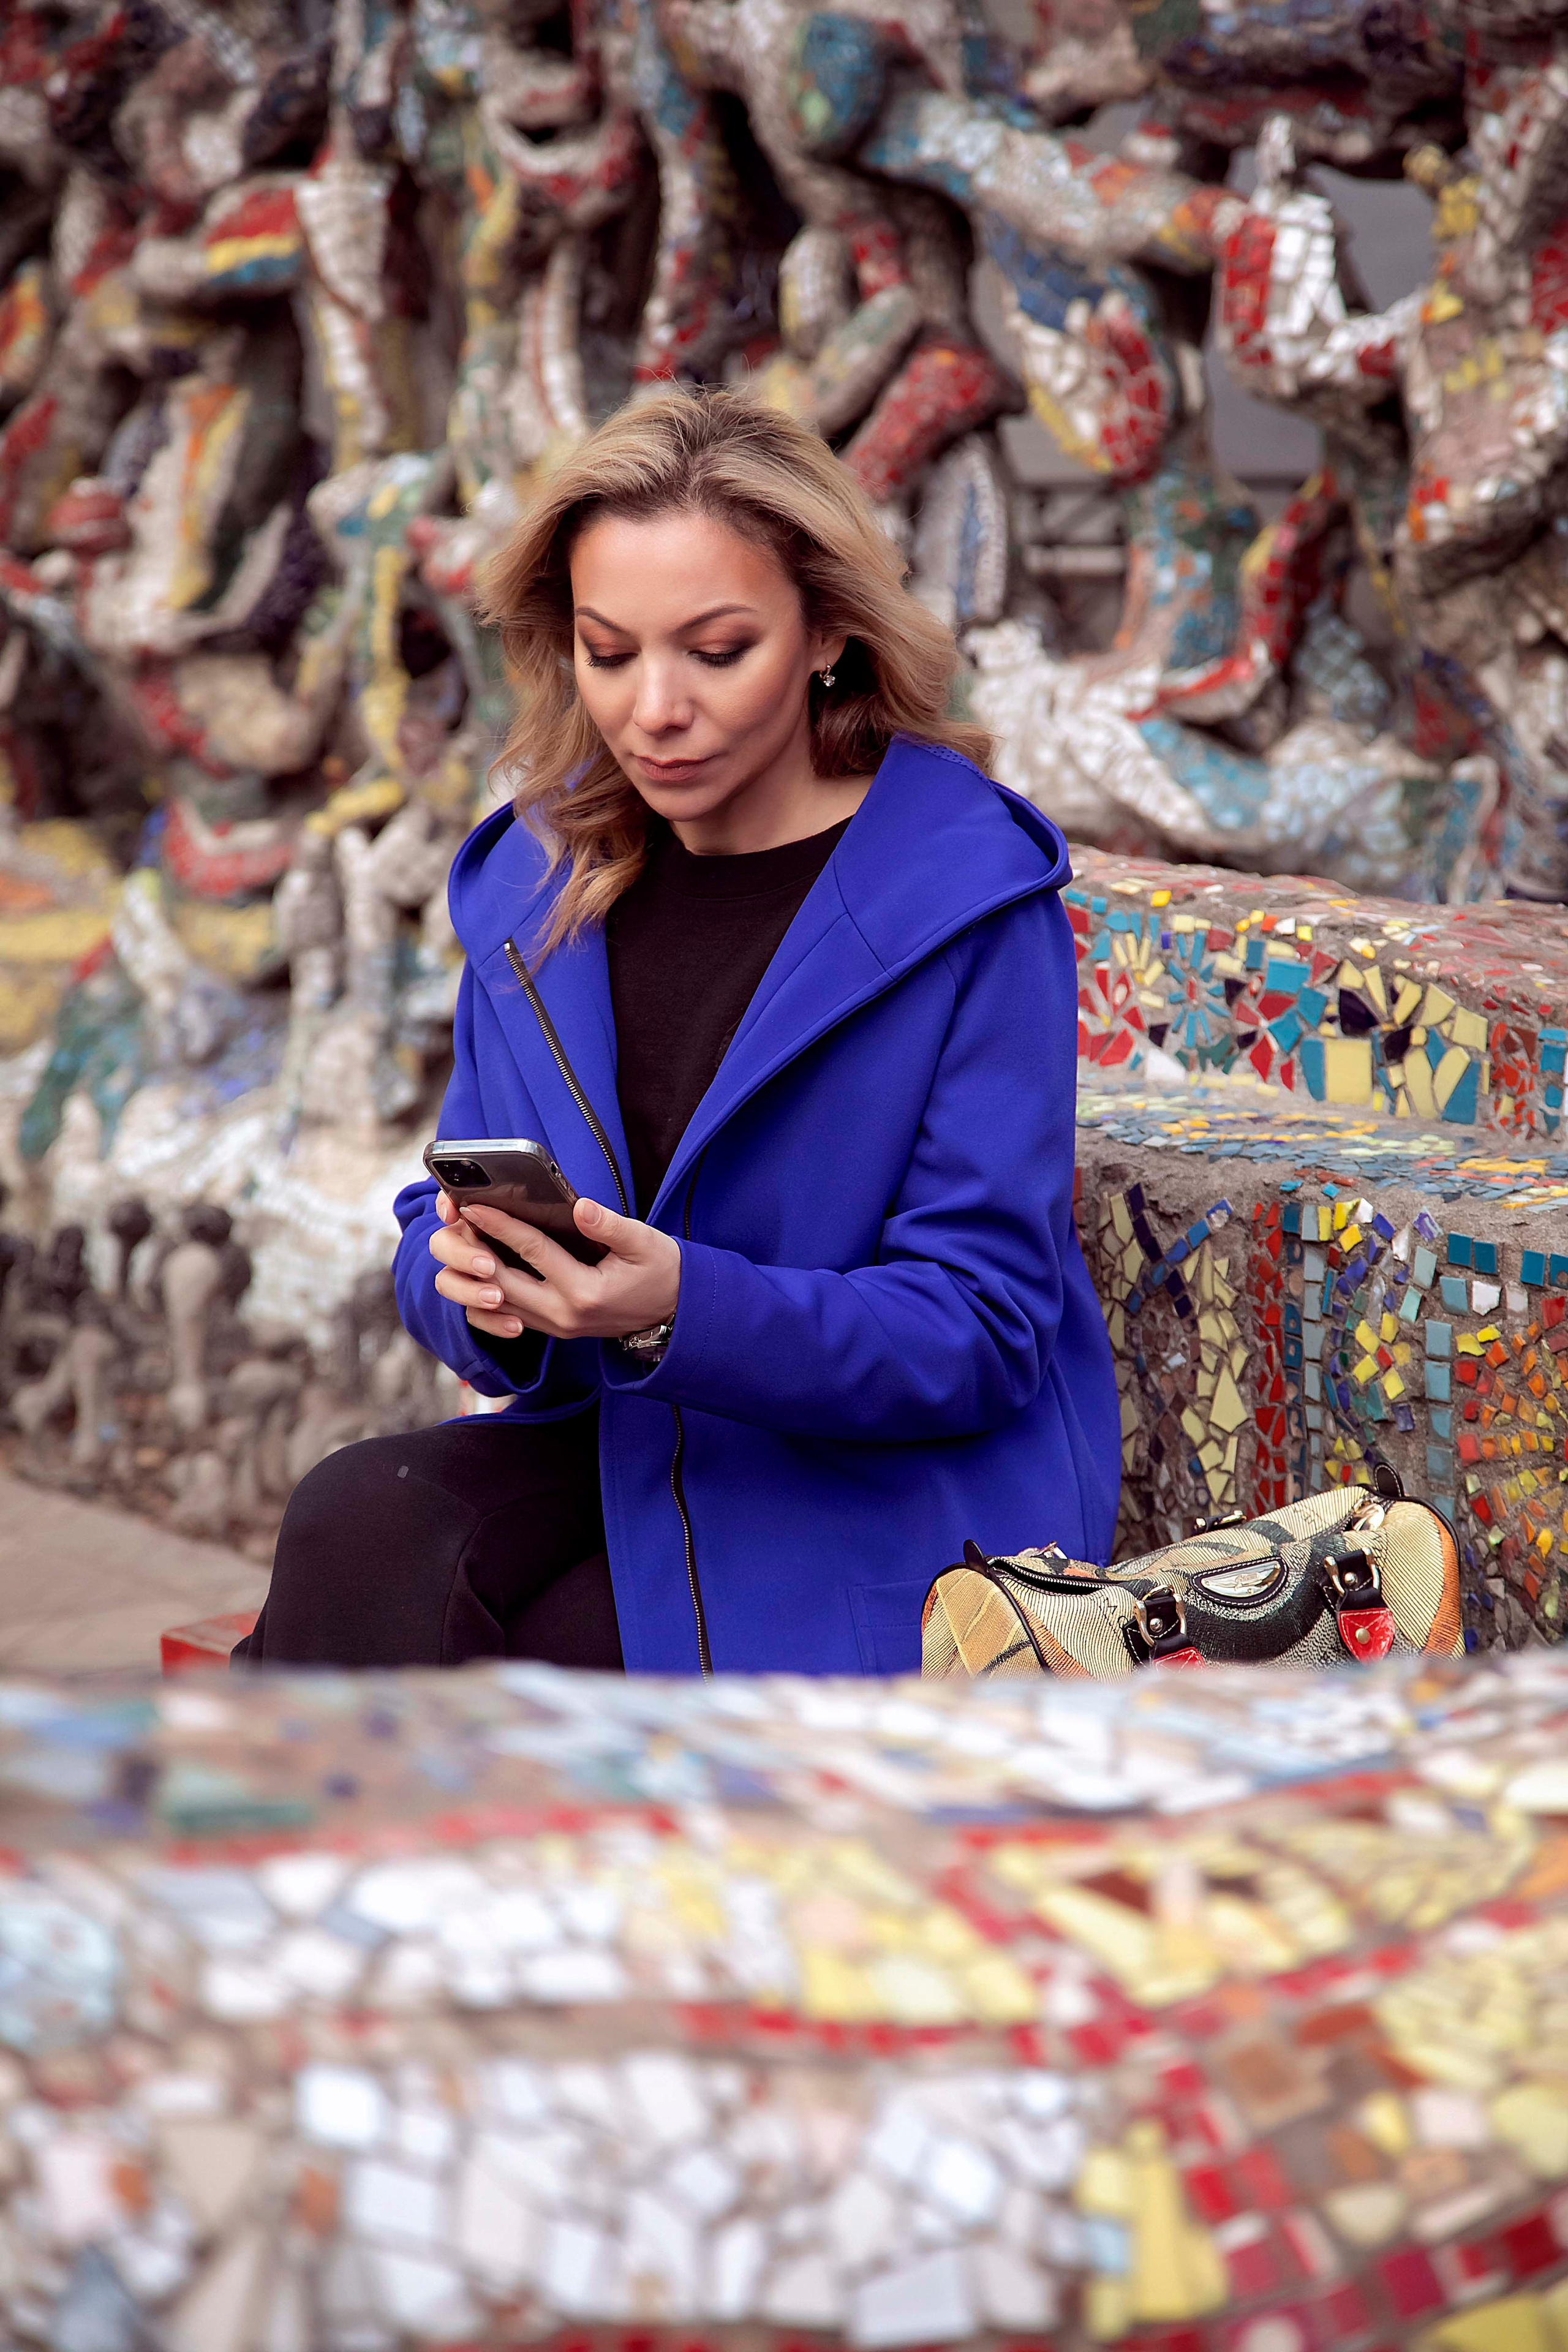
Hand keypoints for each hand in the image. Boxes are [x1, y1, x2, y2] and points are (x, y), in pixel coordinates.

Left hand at [430, 1189, 680, 1343]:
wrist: (674, 1313)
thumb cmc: (662, 1272)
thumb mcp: (645, 1243)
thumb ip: (610, 1226)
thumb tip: (579, 1207)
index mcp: (585, 1292)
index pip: (532, 1252)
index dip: (501, 1225)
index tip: (475, 1204)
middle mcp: (563, 1315)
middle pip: (501, 1282)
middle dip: (475, 1250)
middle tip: (455, 1220)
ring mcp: (556, 1327)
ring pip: (498, 1304)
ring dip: (476, 1275)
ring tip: (463, 1241)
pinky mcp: (554, 1329)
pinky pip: (508, 1316)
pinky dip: (488, 1295)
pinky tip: (479, 1270)